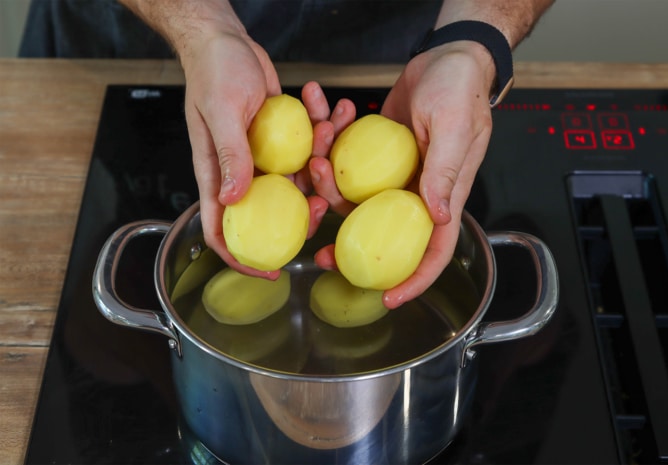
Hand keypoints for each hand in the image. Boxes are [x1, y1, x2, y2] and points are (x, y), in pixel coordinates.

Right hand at [181, 32, 329, 277]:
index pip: (221, 230)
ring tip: (333, 138)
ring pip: (295, 186)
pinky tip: (335, 116)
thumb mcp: (222, 112)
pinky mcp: (281, 141)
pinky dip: (322, 140)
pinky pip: (305, 153)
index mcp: (215, 174)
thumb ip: (229, 156)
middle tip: (323, 206)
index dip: (240, 259)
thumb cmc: (213, 71)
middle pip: (268, 215)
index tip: (268, 273)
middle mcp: (239, 173)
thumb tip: (232, 200)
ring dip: (319, 172)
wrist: (226, 41)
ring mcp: (262, 159)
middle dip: (299, 218)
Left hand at [313, 42, 494, 308]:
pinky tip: (320, 141)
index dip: (416, 280)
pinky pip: (350, 170)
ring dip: (330, 193)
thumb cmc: (459, 89)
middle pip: (387, 236)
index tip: (388, 298)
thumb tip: (437, 217)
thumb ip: (445, 172)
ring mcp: (395, 176)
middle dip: (354, 250)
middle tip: (322, 255)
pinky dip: (332, 159)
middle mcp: (418, 193)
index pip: (435, 250)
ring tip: (313, 166)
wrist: (445, 58)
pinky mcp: (376, 155)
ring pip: (358, 203)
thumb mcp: (454, 127)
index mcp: (443, 195)